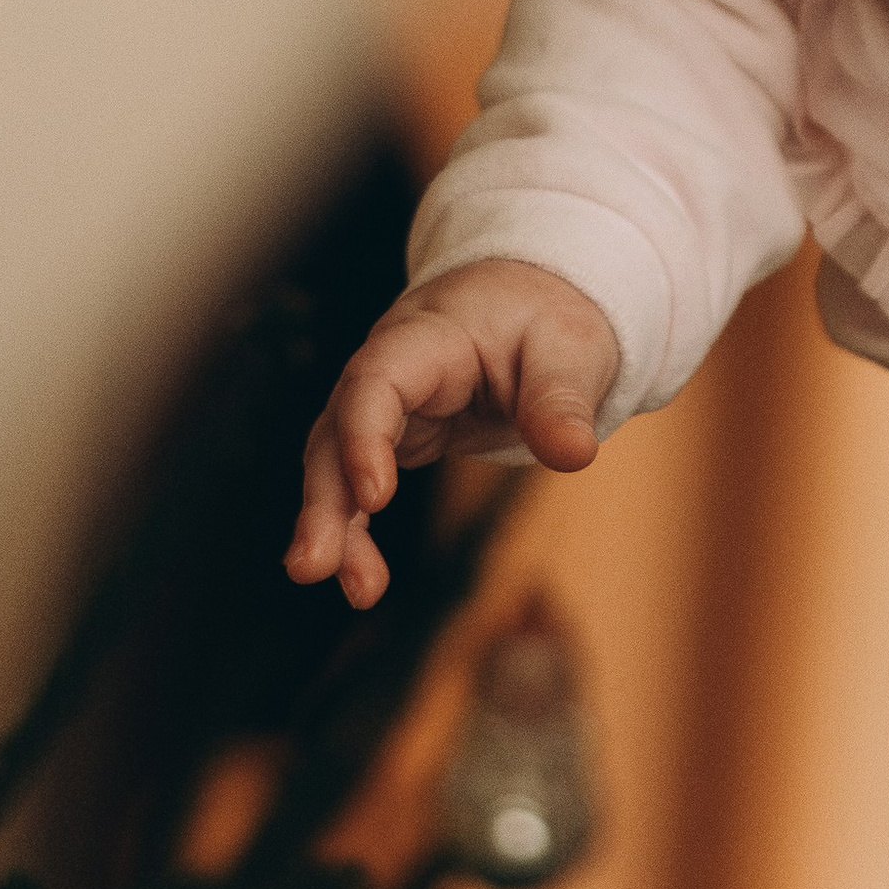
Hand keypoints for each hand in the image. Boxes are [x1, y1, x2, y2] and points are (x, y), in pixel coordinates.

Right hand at [285, 259, 617, 608]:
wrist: (532, 298)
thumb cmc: (547, 316)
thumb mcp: (571, 348)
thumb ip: (562, 400)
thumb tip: (574, 455)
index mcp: (430, 334)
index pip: (376, 378)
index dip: (364, 435)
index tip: (374, 497)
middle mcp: (391, 367)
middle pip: (338, 427)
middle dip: (325, 497)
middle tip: (314, 566)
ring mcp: (385, 404)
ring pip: (336, 461)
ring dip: (332, 525)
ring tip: (357, 591)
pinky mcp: (392, 436)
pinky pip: (357, 483)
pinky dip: (355, 529)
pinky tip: (360, 578)